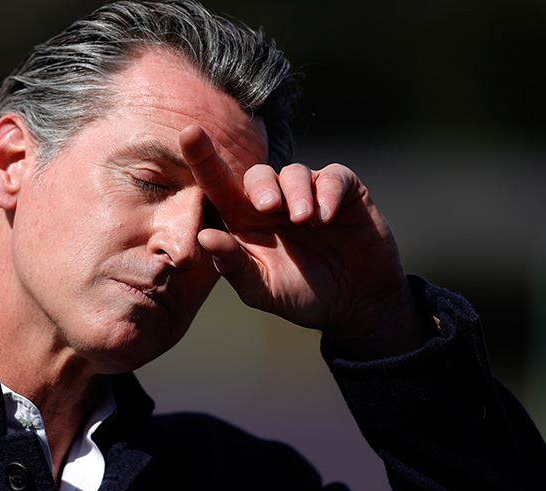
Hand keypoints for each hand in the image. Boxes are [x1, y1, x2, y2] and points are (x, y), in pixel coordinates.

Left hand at [179, 125, 433, 359]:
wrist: (357, 304)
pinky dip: (327, 192)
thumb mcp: (263, 290)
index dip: (203, 158)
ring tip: (304, 220)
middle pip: (257, 174)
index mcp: (244, 221)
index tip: (188, 132)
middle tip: (267, 208)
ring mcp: (309, 193)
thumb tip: (203, 236)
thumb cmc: (302, 296)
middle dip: (261, 186)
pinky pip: (332, 176)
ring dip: (296, 193)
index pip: (218, 184)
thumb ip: (234, 266)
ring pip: (294, 172)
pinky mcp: (343, 191)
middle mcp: (273, 202)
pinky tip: (326, 218)